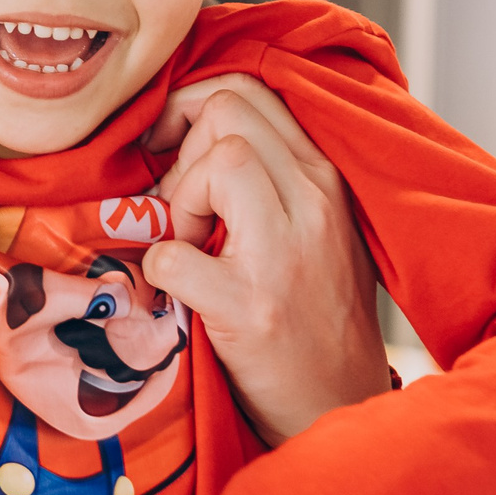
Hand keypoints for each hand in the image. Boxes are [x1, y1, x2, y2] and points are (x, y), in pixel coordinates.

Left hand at [139, 76, 389, 445]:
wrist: (338, 404)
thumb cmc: (312, 311)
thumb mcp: (313, 225)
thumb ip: (269, 172)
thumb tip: (186, 130)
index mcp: (325, 177)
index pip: (250, 90)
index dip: (192, 108)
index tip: (174, 147)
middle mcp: (315, 203)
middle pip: (226, 112)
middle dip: (185, 151)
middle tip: (185, 209)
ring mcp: (286, 254)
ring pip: (217, 161)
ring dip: (178, 202)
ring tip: (192, 245)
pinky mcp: (251, 307)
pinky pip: (171, 254)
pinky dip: (157, 269)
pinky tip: (181, 291)